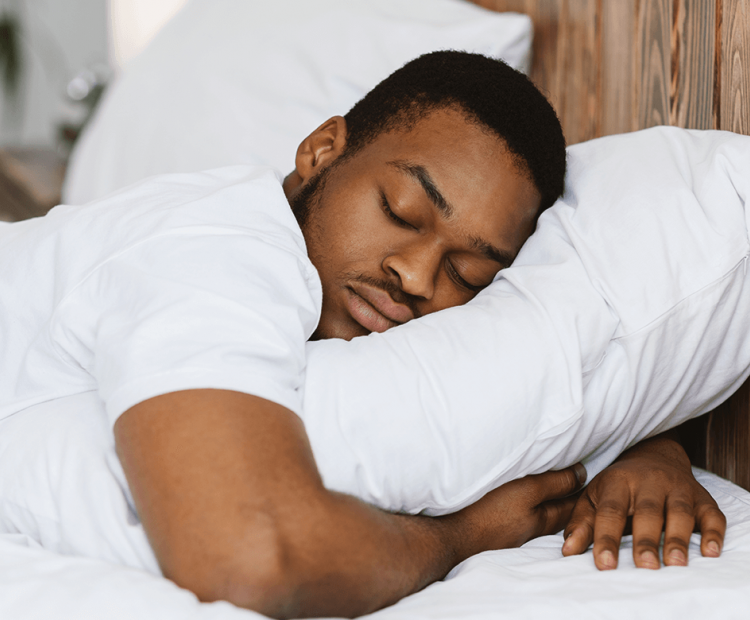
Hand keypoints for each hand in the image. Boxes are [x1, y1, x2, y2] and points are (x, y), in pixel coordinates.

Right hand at [449, 462, 587, 556]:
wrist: (458, 536)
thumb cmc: (493, 511)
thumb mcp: (528, 491)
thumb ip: (555, 483)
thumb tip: (582, 474)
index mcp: (544, 519)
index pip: (571, 504)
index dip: (580, 489)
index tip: (589, 472)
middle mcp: (532, 528)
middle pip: (558, 512)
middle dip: (569, 498)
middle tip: (577, 480)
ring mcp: (515, 531)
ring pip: (540, 514)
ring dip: (549, 502)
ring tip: (553, 488)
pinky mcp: (498, 530)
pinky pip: (522, 516)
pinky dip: (529, 506)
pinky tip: (522, 502)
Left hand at [561, 433, 725, 569]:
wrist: (653, 455)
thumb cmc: (618, 485)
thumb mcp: (594, 498)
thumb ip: (582, 524)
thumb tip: (568, 551)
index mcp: (618, 482)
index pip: (610, 511)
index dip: (606, 537)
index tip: (604, 564)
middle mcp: (649, 481)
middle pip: (647, 511)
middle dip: (646, 539)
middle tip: (645, 566)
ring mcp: (678, 487)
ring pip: (680, 511)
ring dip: (678, 538)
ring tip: (675, 563)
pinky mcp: (702, 497)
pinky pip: (712, 514)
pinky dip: (714, 532)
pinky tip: (710, 552)